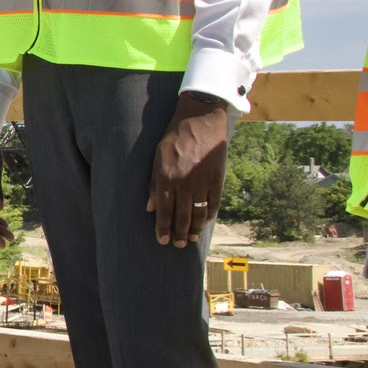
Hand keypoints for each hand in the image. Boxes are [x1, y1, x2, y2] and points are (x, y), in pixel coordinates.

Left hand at [149, 93, 228, 246]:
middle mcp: (184, 183)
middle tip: (177, 245)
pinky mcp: (217, 179)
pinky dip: (209, 215)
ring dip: (195, 229)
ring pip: (199, 213)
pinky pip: (213, 203)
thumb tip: (151, 207)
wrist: (199, 122)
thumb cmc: (173, 139)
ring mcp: (202, 182)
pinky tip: (204, 223)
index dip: (163, 228)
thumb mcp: (156, 158)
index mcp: (166, 178)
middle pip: (182, 215)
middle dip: (179, 233)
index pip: (164, 210)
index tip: (162, 241)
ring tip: (191, 239)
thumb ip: (154, 184)